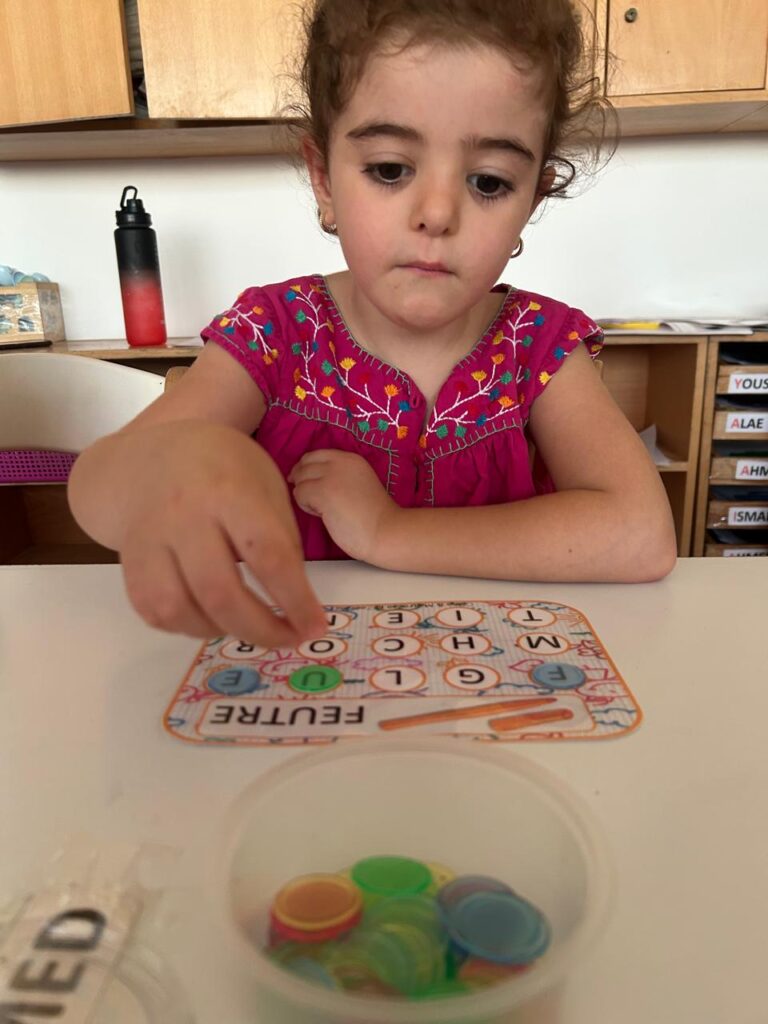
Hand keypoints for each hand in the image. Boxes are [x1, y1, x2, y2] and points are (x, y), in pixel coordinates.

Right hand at [112, 422, 327, 646]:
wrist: (147, 458)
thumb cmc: (220, 471)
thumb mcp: (264, 484)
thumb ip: (281, 536)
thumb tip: (295, 599)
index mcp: (228, 490)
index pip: (268, 555)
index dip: (295, 600)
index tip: (314, 627)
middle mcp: (183, 515)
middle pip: (220, 592)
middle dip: (261, 629)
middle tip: (288, 639)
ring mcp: (149, 539)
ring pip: (179, 609)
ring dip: (220, 631)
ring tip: (247, 626)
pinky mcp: (127, 562)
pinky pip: (154, 611)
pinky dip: (186, 627)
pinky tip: (211, 618)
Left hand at [288, 449, 398, 561]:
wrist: (385, 531)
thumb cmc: (374, 517)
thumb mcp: (359, 483)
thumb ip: (339, 476)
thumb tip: (310, 480)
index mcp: (351, 459)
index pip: (316, 455)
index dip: (306, 468)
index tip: (307, 483)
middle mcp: (340, 461)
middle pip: (305, 463)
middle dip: (302, 480)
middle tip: (309, 499)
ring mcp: (330, 475)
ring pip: (300, 479)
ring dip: (304, 494)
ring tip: (322, 510)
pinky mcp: (322, 491)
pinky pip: (299, 493)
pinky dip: (305, 506)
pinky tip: (322, 515)